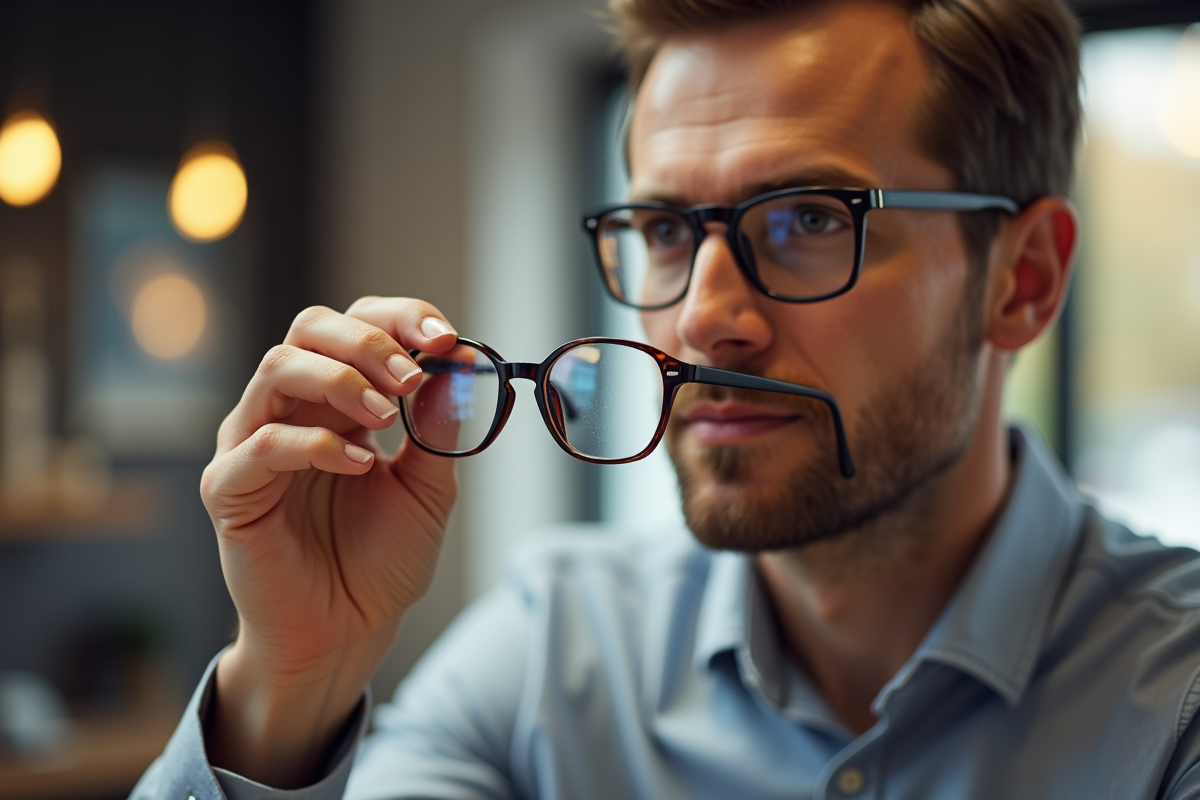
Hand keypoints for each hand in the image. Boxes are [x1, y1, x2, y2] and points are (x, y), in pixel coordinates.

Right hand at [199, 297, 458, 785]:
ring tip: (385, 418)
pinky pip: (262, 444)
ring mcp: (253, 444)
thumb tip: (460, 364)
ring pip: (278, 368)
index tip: (446, 339)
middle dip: (368, 341)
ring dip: (341, 380)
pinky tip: (360, 465)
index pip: (356, 324)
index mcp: (336, 399)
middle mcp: (291, 409)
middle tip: (413, 376)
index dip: (400, 319)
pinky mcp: (230, 490)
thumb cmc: (380, 559)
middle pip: (310, 327)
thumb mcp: (429, 487)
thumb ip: (438, 427)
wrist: (348, 633)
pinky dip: (316, 443)